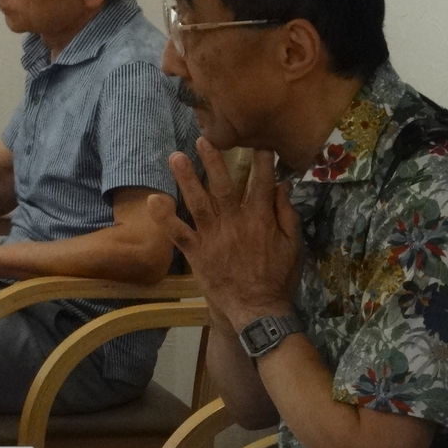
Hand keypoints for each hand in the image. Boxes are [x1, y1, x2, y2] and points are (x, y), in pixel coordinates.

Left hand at [148, 139, 301, 332]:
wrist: (258, 308)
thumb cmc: (278, 277)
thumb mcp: (293, 245)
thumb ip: (287, 214)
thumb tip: (283, 185)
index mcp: (260, 219)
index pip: (260, 182)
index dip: (259, 160)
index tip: (255, 141)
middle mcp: (234, 222)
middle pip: (223, 185)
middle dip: (213, 161)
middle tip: (202, 139)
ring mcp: (213, 236)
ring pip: (198, 202)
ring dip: (186, 178)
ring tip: (175, 157)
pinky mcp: (196, 252)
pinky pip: (178, 232)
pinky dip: (165, 217)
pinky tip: (153, 200)